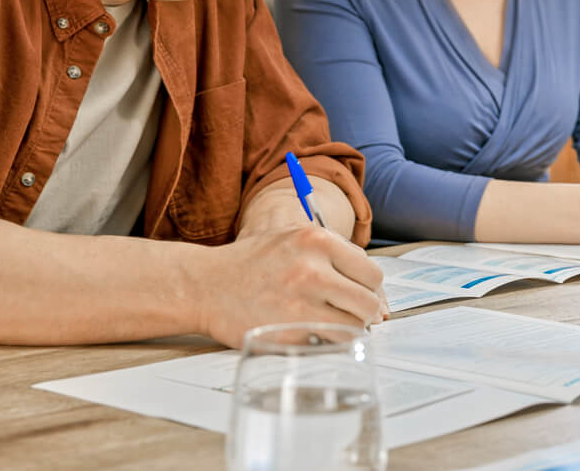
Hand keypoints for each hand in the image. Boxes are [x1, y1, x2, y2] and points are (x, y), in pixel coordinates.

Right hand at [196, 224, 385, 348]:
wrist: (206, 285)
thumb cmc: (253, 263)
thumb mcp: (293, 239)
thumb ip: (333, 254)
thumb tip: (374, 286)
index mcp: (317, 239)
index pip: (371, 271)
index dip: (369, 288)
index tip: (362, 296)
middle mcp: (313, 268)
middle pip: (369, 300)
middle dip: (364, 311)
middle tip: (350, 314)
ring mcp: (302, 301)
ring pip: (356, 324)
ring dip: (349, 329)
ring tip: (333, 324)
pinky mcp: (291, 329)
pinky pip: (332, 341)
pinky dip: (330, 341)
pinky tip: (316, 333)